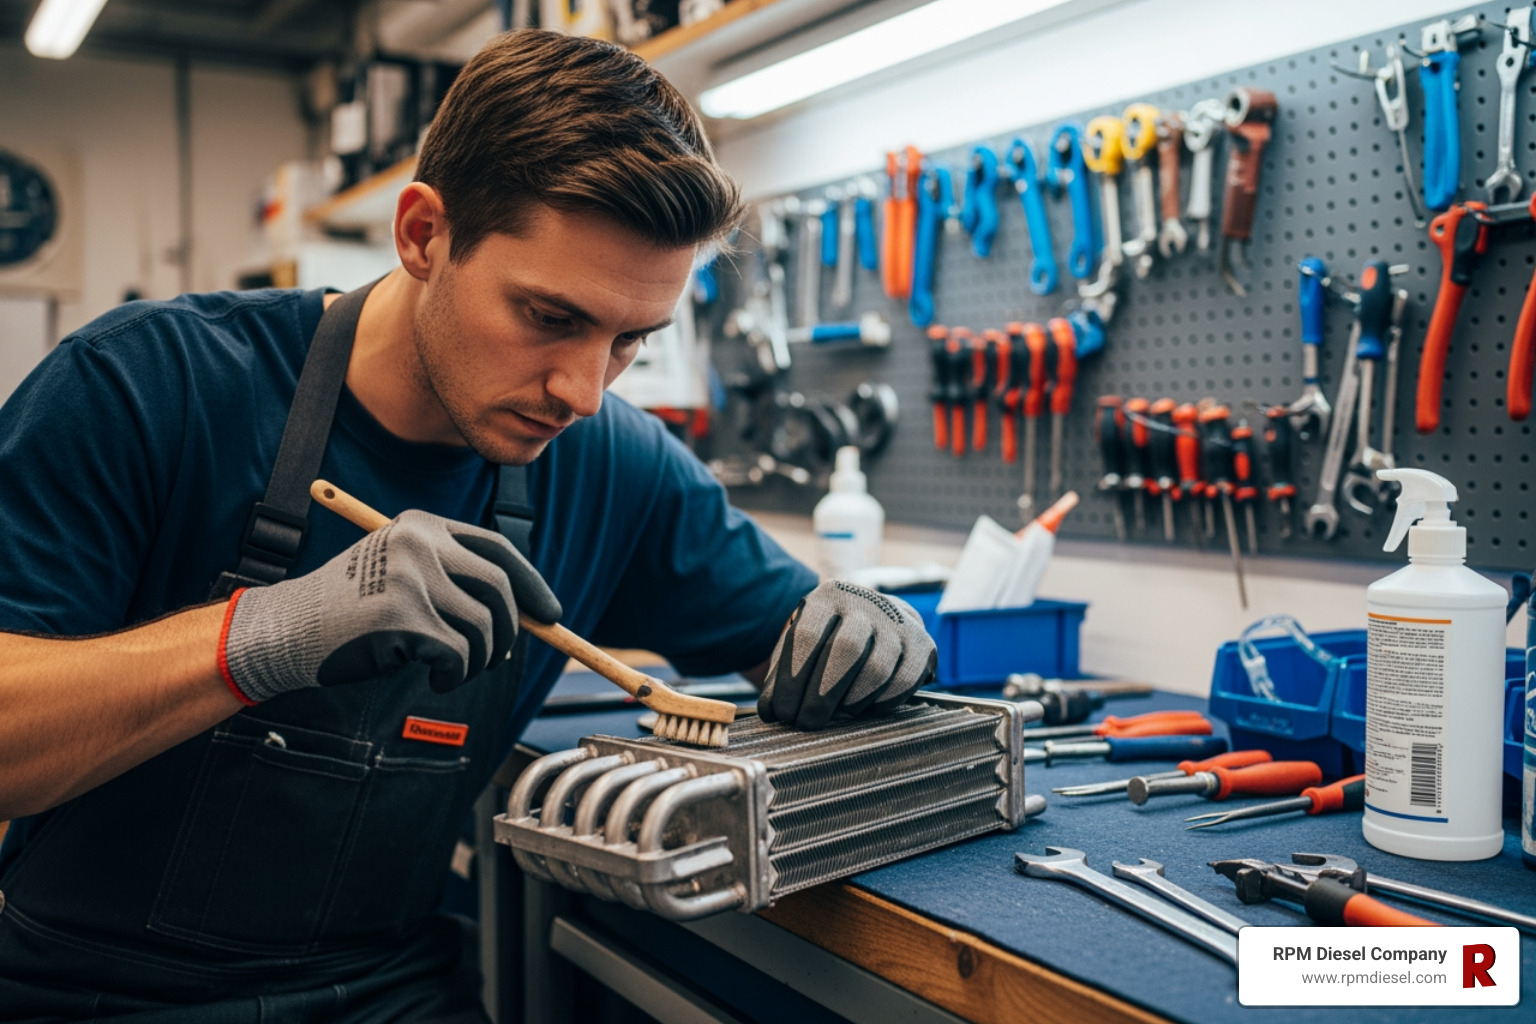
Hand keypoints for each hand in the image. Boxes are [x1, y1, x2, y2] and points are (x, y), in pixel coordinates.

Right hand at [221, 510, 560, 701]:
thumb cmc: (349, 611)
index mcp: (422, 526)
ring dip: (476, 660)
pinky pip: (458, 656)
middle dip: (508, 630)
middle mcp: (419, 544)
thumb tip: (528, 611)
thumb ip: (455, 578)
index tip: (550, 614)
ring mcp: (410, 578)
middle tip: (494, 657)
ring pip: (483, 628)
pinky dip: (455, 676)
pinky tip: (433, 679)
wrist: (285, 631)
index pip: (497, 549)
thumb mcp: (402, 573)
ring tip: (450, 669)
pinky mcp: (402, 617)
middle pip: (499, 588)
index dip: (531, 584)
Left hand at [757, 580, 935, 729]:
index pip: (808, 636)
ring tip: (838, 711)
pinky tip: (866, 706)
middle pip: (845, 651)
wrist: (877, 616)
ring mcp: (898, 623)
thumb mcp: (801, 643)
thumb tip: (770, 712)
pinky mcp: (922, 644)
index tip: (782, 712)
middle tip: (806, 723)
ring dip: (852, 701)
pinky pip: (903, 682)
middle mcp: (866, 603)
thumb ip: (783, 675)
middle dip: (821, 696)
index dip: (792, 679)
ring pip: (876, 670)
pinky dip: (882, 702)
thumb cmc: (829, 637)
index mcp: (829, 596)